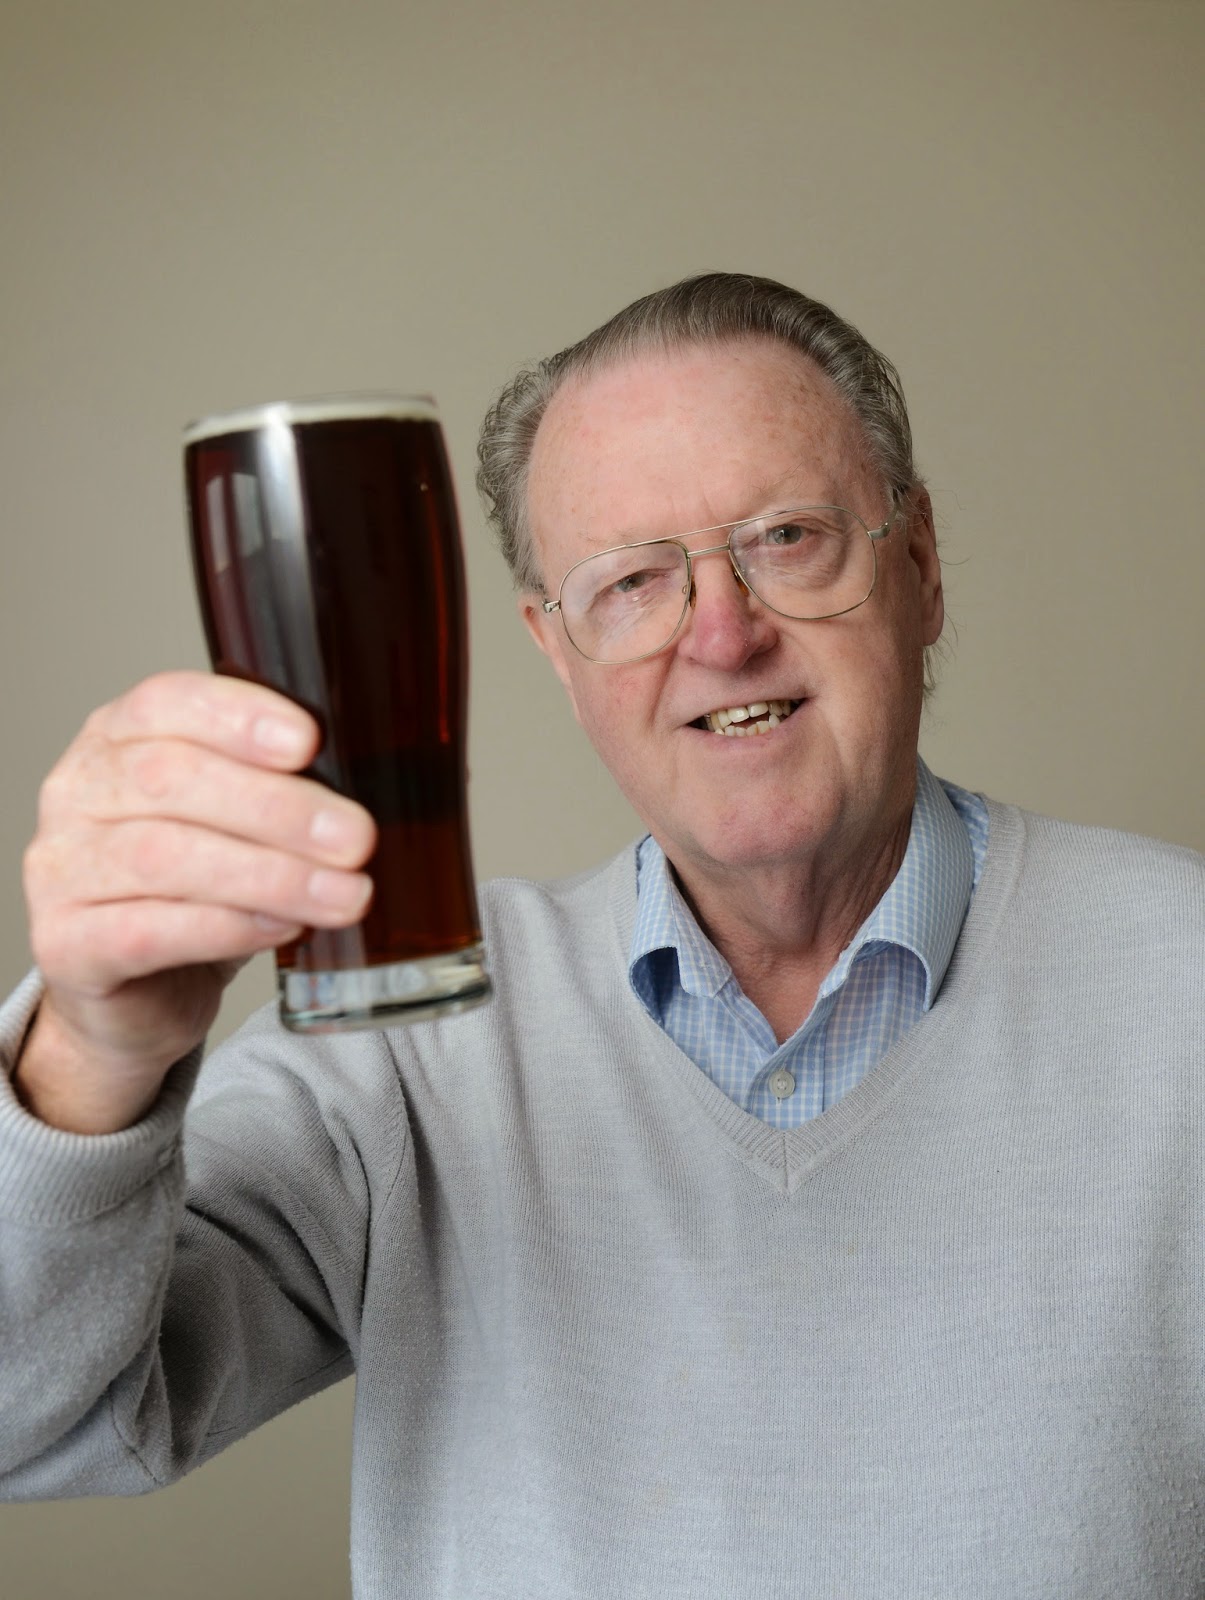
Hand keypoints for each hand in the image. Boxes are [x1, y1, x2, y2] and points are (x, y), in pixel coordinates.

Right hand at [17, 671, 376, 1131]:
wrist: (139, 993)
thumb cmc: (203, 886)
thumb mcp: (243, 819)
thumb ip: (298, 784)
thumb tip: (422, 768)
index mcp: (122, 736)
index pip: (166, 702)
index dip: (238, 717)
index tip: (310, 741)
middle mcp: (79, 789)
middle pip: (170, 780)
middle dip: (278, 808)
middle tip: (358, 838)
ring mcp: (62, 868)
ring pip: (162, 858)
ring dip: (269, 874)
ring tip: (345, 894)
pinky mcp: (67, 945)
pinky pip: (145, 930)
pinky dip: (226, 928)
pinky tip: (282, 929)